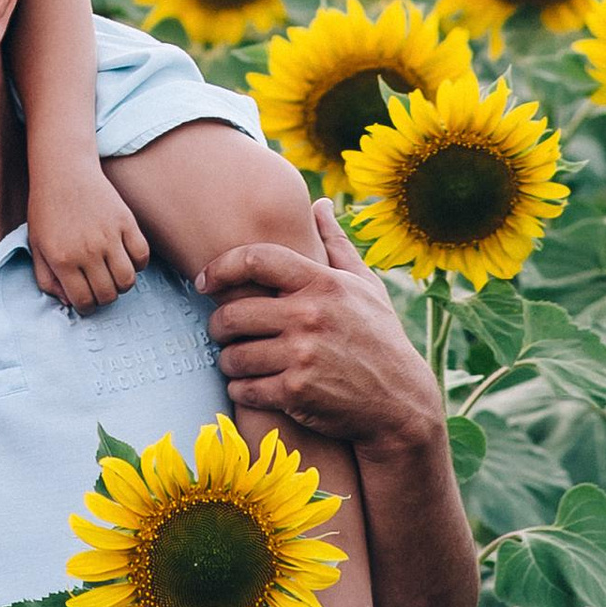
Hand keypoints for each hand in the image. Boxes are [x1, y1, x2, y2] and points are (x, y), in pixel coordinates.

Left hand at [27, 158, 147, 312]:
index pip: (83, 301)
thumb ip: (46, 279)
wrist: (63, 171)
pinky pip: (142, 256)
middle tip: (98, 288)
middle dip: (103, 298)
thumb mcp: (35, 246)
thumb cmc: (46, 209)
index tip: (85, 301)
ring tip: (112, 276)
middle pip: (108, 294)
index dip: (86, 307)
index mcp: (62, 260)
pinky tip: (125, 258)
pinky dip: (138, 264)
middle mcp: (87, 251)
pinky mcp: (126, 222)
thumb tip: (67, 302)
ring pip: (127, 281)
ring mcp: (109, 236)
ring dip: (121, 285)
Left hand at [198, 200, 444, 449]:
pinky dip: (240, 389)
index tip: (204, 281)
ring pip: (234, 355)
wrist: (401, 403)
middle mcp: (310, 315)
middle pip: (234, 312)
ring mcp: (302, 354)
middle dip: (218, 324)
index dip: (220, 267)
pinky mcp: (296, 391)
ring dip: (228, 360)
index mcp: (323, 283)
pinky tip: (248, 386)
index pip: (256, 259)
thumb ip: (337, 244)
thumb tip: (321, 203)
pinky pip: (245, 388)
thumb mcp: (367, 286)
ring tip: (235, 360)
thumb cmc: (380, 338)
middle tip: (221, 330)